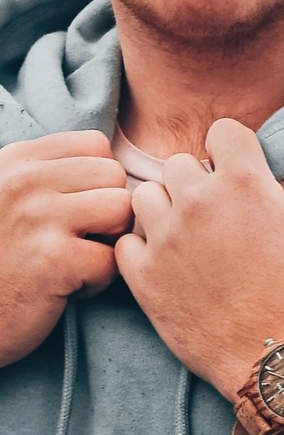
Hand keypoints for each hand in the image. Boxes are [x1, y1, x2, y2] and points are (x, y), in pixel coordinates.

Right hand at [0, 131, 132, 366]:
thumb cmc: (0, 257)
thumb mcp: (9, 197)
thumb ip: (50, 174)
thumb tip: (110, 165)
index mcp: (18, 160)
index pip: (97, 146)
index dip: (99, 183)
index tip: (75, 211)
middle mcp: (26, 181)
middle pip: (115, 176)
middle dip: (109, 213)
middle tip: (78, 242)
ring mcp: (40, 218)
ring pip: (121, 211)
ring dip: (109, 243)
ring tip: (77, 261)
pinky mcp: (56, 260)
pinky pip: (113, 260)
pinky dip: (98, 282)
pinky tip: (68, 287)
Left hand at [115, 118, 283, 402]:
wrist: (278, 360)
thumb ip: (281, 189)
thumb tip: (265, 171)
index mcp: (244, 181)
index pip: (223, 131)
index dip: (230, 153)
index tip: (233, 175)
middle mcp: (199, 201)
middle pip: (179, 165)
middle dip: (195, 187)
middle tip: (212, 221)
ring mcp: (166, 238)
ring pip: (145, 197)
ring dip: (163, 214)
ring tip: (185, 244)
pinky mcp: (143, 276)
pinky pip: (126, 243)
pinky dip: (142, 252)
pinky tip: (167, 269)